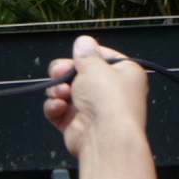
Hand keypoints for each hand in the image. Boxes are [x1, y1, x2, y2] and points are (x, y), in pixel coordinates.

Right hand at [43, 35, 147, 157]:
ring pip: (65, 91)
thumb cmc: (108, 100)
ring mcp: (92, 108)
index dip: (84, 56)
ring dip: (58, 90)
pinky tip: (59, 107)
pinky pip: (58, 110)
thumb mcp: (95, 67)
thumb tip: (84, 42)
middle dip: (64, 73)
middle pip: (78, 73)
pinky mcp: (76, 123)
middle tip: (58, 73)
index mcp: (124, 74)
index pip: (101, 58)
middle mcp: (110, 91)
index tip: (74, 58)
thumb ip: (85, 53)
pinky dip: (55, 107)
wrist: (104, 137)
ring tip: (62, 95)